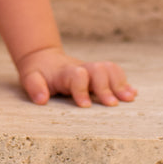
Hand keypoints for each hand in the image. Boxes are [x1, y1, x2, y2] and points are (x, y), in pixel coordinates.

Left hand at [16, 45, 136, 107]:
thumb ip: (34, 87)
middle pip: (98, 70)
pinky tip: (133, 94)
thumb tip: (42, 100)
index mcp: (65, 72)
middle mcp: (82, 69)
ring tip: (129, 99)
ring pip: (110, 69)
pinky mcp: (98, 75)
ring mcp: (91, 70)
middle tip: (112, 105)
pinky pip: (115, 73)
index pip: (77, 76)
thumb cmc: (38, 72)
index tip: (84, 106)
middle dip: (106, 87)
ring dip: (120, 83)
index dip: (81, 89)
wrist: (44, 58)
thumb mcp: (29, 78)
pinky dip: (125, 82)